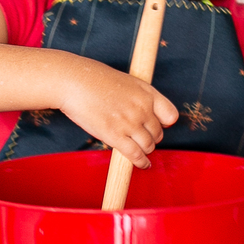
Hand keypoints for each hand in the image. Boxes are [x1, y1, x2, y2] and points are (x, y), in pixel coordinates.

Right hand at [59, 59, 178, 168]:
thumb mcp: (125, 81)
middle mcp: (142, 109)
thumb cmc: (93, 79)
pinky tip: (143, 164)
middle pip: (158, 133)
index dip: (165, 123)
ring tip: (140, 151)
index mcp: (147, 93)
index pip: (170, 115)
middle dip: (151, 137)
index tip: (158, 125)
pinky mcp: (115, 136)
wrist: (73, 81)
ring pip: (149, 146)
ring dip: (145, 150)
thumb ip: (136, 97)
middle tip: (140, 138)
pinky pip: (135, 155)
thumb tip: (139, 111)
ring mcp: (130, 123)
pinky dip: (141, 162)